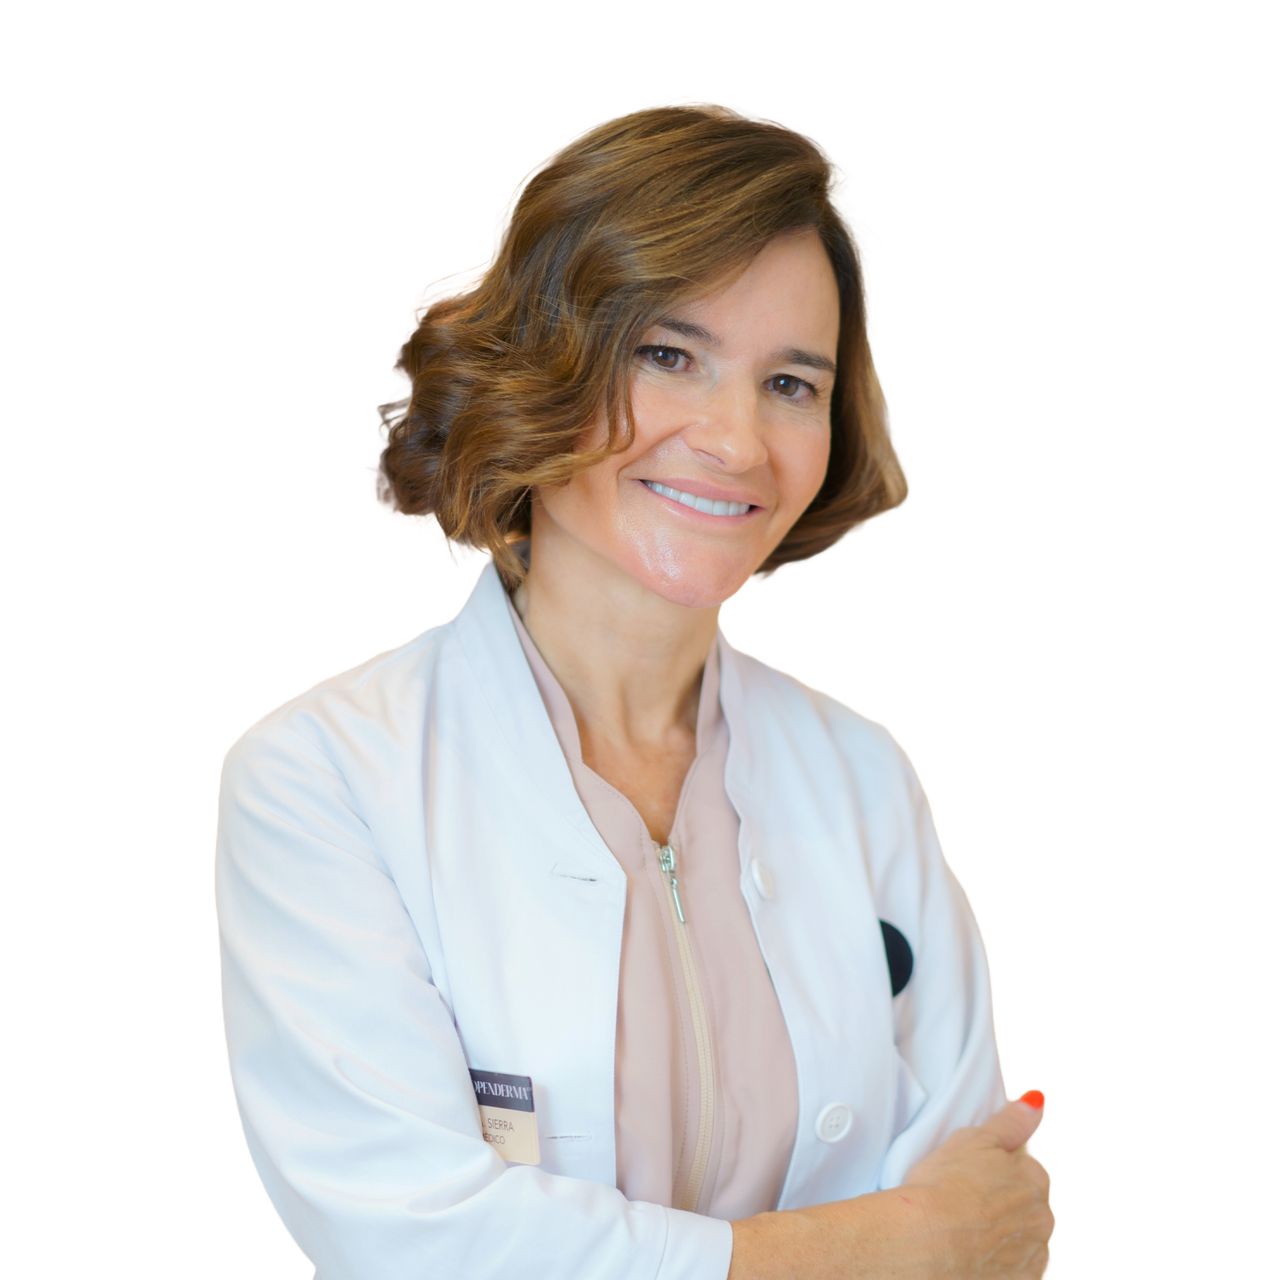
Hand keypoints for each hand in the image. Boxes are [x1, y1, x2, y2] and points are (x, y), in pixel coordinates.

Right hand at [898, 1092, 1053, 1276]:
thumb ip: (1010, 1122)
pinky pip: (1009, 1271)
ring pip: (1017, 1241)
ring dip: (998, 1237)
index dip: (992, 1170)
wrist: (925, 1244)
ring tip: (961, 1232)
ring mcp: (1031, 1259)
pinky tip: (969, 1257)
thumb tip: (1036, 1101)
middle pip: (1023, 1207)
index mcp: (1036, 1181)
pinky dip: (994, 1265)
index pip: (1023, 1169)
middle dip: (1000, 1204)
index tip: (968, 1175)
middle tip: (960, 1201)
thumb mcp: (974, 1138)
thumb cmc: (943, 1187)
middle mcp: (1042, 1222)